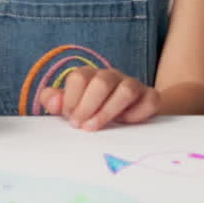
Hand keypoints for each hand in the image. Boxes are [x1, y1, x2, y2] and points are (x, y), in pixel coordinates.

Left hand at [39, 67, 160, 130]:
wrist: (126, 114)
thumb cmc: (91, 109)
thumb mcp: (70, 105)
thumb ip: (54, 101)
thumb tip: (53, 102)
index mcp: (89, 75)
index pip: (79, 77)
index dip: (71, 99)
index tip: (69, 117)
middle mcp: (111, 76)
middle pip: (102, 82)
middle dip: (88, 105)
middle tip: (80, 125)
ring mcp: (132, 85)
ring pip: (126, 89)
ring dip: (109, 110)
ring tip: (96, 127)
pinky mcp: (150, 97)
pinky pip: (149, 100)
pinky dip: (138, 113)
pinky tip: (126, 123)